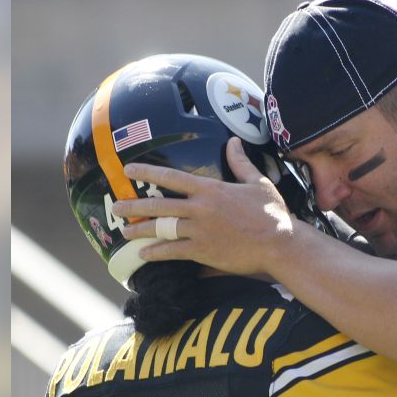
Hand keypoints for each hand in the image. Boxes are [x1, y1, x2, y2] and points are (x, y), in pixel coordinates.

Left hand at [114, 137, 296, 274]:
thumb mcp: (258, 183)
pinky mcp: (203, 252)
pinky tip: (143, 254)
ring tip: (124, 232)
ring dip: (140, 231)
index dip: (147, 172)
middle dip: (134, 205)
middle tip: (116, 206)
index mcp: (211, 189)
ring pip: (161, 229)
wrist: (280, 244)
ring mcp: (200, 231)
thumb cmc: (272, 214)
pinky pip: (173, 252)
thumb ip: (241, 163)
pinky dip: (156, 253)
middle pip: (159, 205)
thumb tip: (234, 142)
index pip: (171, 178)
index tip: (128, 170)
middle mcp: (200, 209)